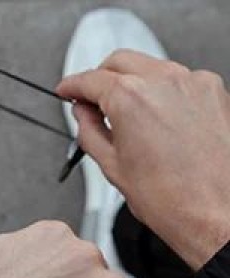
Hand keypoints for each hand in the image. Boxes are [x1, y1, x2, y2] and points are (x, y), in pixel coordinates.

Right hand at [56, 50, 229, 269]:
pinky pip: (178, 81)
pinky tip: (156, 120)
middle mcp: (164, 82)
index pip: (91, 79)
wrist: (213, 212)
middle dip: (100, 78)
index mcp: (131, 99)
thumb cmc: (170, 198)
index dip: (72, 86)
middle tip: (90, 101)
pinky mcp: (213, 92)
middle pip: (120, 63)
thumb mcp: (112, 166)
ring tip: (125, 117)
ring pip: (150, 68)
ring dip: (132, 84)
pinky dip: (161, 93)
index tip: (67, 90)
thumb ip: (89, 132)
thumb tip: (83, 116)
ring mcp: (192, 83)